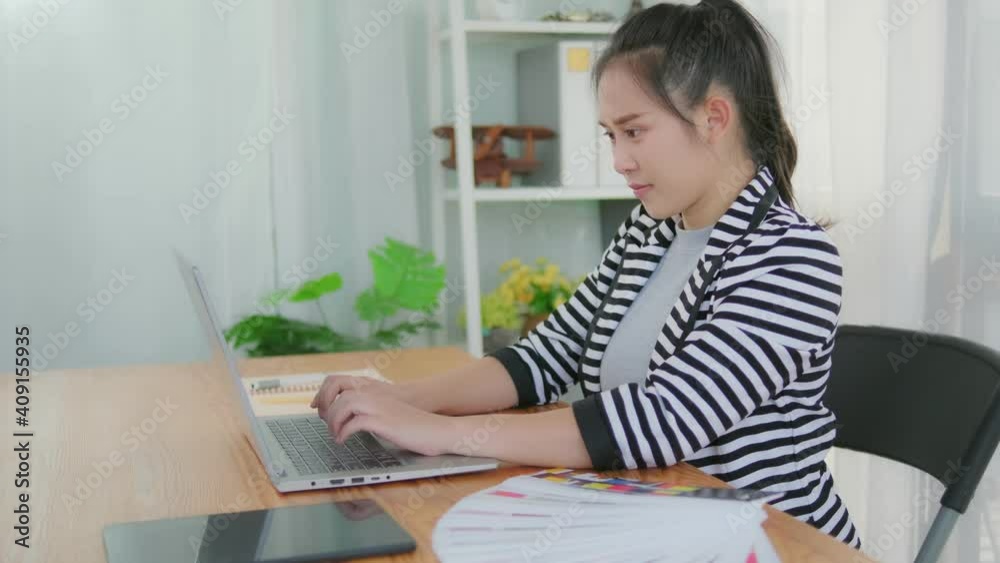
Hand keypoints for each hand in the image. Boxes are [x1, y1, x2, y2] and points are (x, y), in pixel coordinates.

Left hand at [318, 390, 459, 456]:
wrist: (438, 430)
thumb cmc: (416, 427)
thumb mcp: (390, 416)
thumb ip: (374, 414)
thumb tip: (355, 421)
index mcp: (377, 394)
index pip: (343, 385)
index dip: (326, 395)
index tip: (318, 409)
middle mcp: (376, 397)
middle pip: (341, 395)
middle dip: (328, 411)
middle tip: (326, 427)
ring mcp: (380, 408)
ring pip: (345, 405)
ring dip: (334, 420)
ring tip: (335, 434)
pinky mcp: (383, 421)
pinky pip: (355, 422)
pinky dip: (344, 432)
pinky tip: (343, 440)